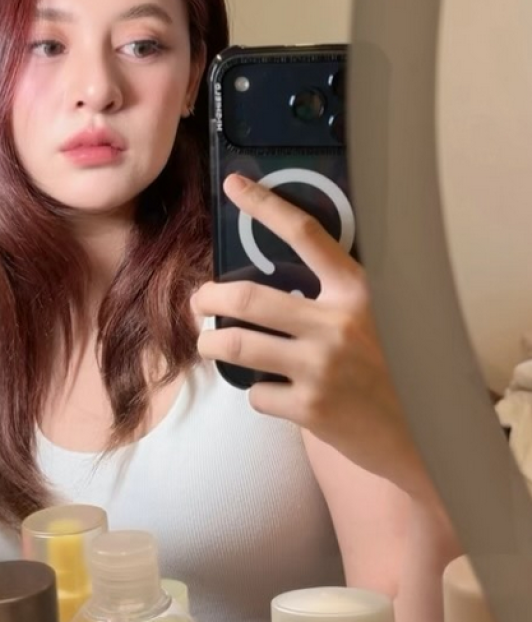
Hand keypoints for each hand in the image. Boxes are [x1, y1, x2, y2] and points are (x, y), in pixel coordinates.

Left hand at [192, 174, 428, 494]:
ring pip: (238, 345)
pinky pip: (258, 393)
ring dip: (211, 343)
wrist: (426, 437)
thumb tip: (277, 282)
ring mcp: (322, 367)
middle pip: (249, 297)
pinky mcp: (311, 408)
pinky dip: (258, 392)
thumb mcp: (379, 317)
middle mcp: (337, 324)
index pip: (305, 234)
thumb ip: (335, 295)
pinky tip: (273, 393)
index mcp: (357, 290)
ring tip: (208, 343)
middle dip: (208, 297)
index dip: (265, 205)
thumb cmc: (396, 370)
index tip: (235, 186)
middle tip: (197, 300)